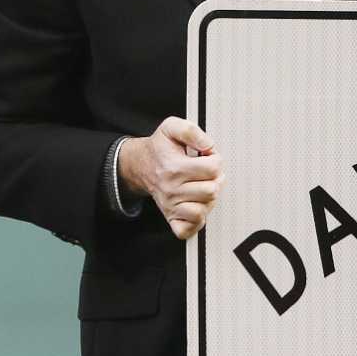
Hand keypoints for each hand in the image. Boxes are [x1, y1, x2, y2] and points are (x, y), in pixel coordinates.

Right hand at [119, 117, 223, 240]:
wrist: (141, 165)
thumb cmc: (160, 148)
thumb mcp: (171, 127)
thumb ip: (191, 131)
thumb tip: (207, 145)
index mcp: (174, 167)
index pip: (213, 168)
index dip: (215, 159)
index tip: (207, 157)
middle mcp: (171, 189)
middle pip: (212, 190)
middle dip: (213, 179)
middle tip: (204, 173)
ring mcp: (170, 206)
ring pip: (204, 209)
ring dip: (207, 198)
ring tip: (200, 187)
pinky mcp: (171, 218)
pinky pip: (191, 228)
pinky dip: (197, 220)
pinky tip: (196, 204)